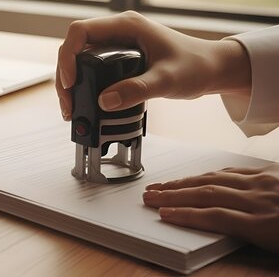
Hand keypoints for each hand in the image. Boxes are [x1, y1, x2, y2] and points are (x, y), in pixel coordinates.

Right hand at [55, 11, 250, 119]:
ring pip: (79, 59)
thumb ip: (137, 90)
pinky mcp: (117, 59)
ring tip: (71, 109)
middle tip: (68, 104)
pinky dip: (82, 86)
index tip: (71, 82)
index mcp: (126, 25)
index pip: (80, 31)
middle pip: (74, 47)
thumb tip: (105, 101)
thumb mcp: (167, 80)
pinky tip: (82, 103)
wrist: (213, 69)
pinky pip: (90, 69)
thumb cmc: (196, 66)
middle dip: (65, 76)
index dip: (68, 56)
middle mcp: (117, 31)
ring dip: (71, 83)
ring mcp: (116, 44)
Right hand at [142, 163, 278, 252]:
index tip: (164, 214)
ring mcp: (267, 181)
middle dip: (174, 194)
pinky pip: (235, 169)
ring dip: (185, 181)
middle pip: (209, 194)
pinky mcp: (273, 171)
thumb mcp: (277, 247)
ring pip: (216, 178)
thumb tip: (214, 223)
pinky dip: (211, 173)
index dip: (186, 216)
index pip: (215, 217)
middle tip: (151, 195)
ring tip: (164, 185)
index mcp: (266, 224)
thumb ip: (250, 234)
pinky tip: (199, 176)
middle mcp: (262, 198)